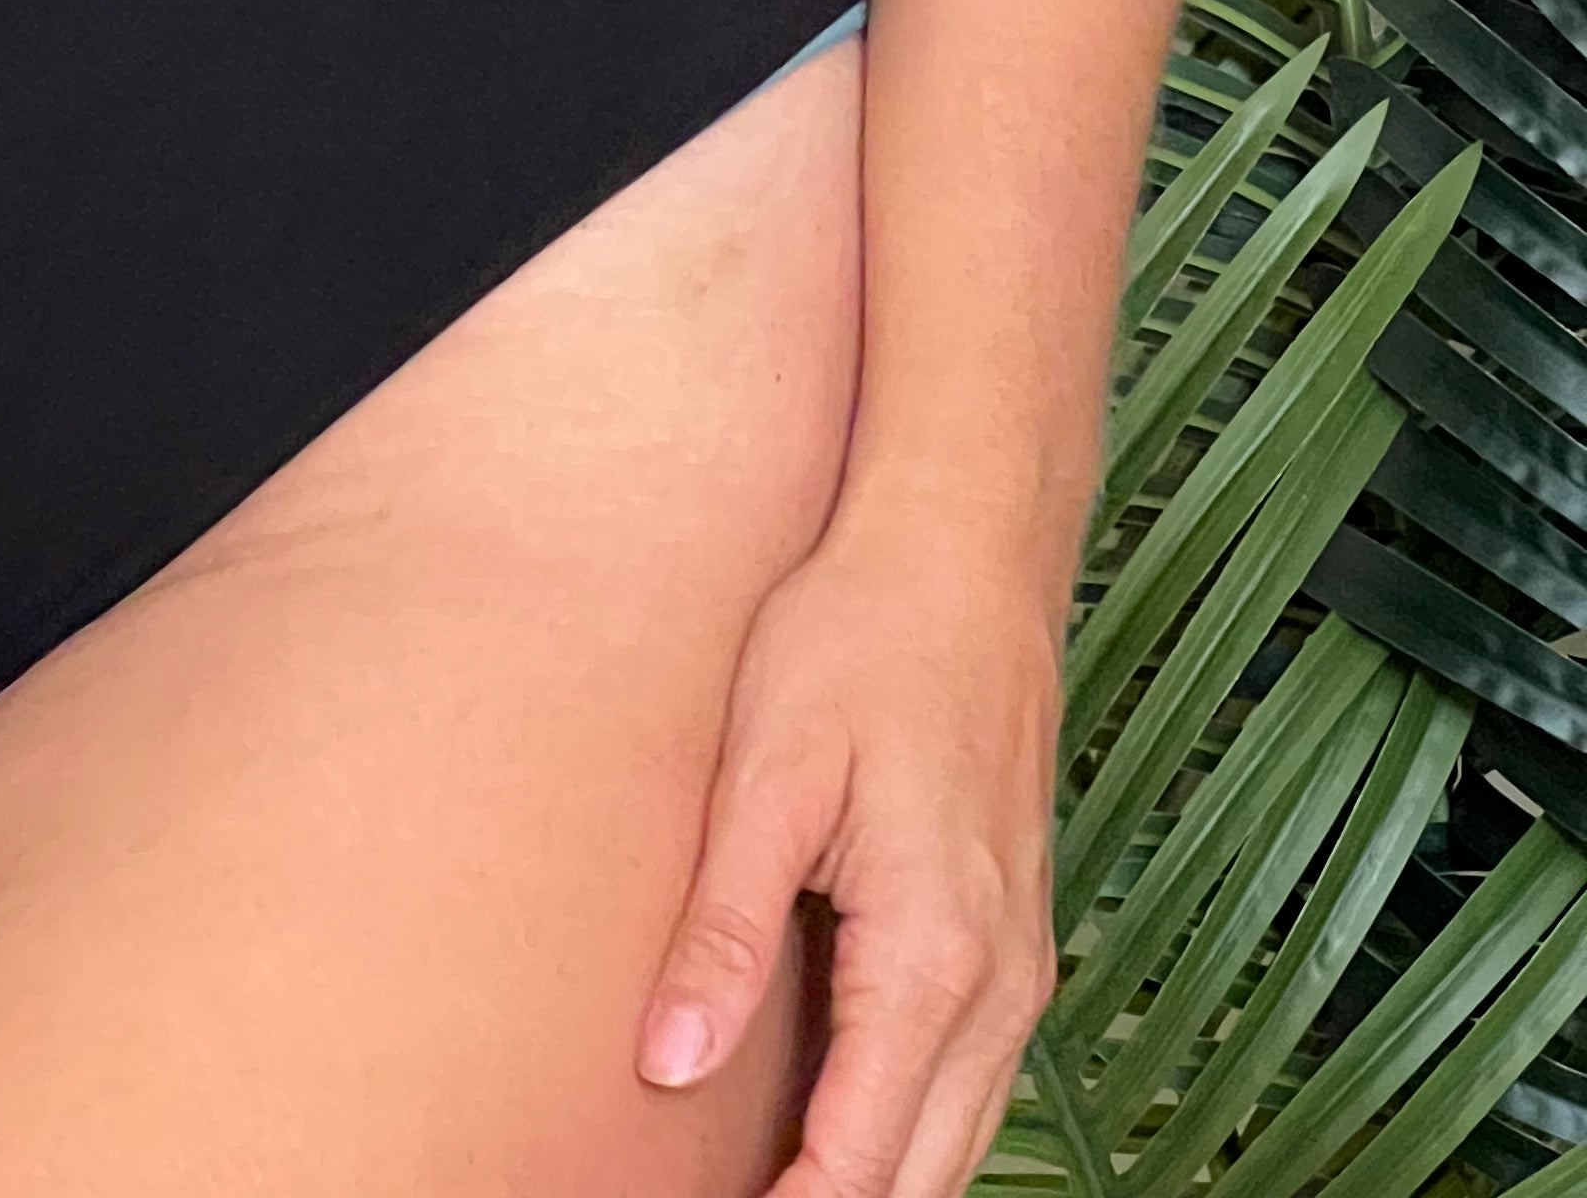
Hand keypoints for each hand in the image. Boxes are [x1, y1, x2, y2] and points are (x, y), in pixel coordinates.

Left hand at [636, 496, 1063, 1197]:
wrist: (966, 554)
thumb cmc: (860, 637)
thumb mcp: (770, 769)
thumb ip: (727, 928)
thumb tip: (667, 1065)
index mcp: (934, 953)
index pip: (857, 1160)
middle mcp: (998, 985)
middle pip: (920, 1179)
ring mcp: (1019, 968)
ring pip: (955, 1143)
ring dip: (869, 1182)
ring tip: (766, 1188)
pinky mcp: (1012, 942)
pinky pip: (967, 1085)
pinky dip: (906, 1133)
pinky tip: (833, 1132)